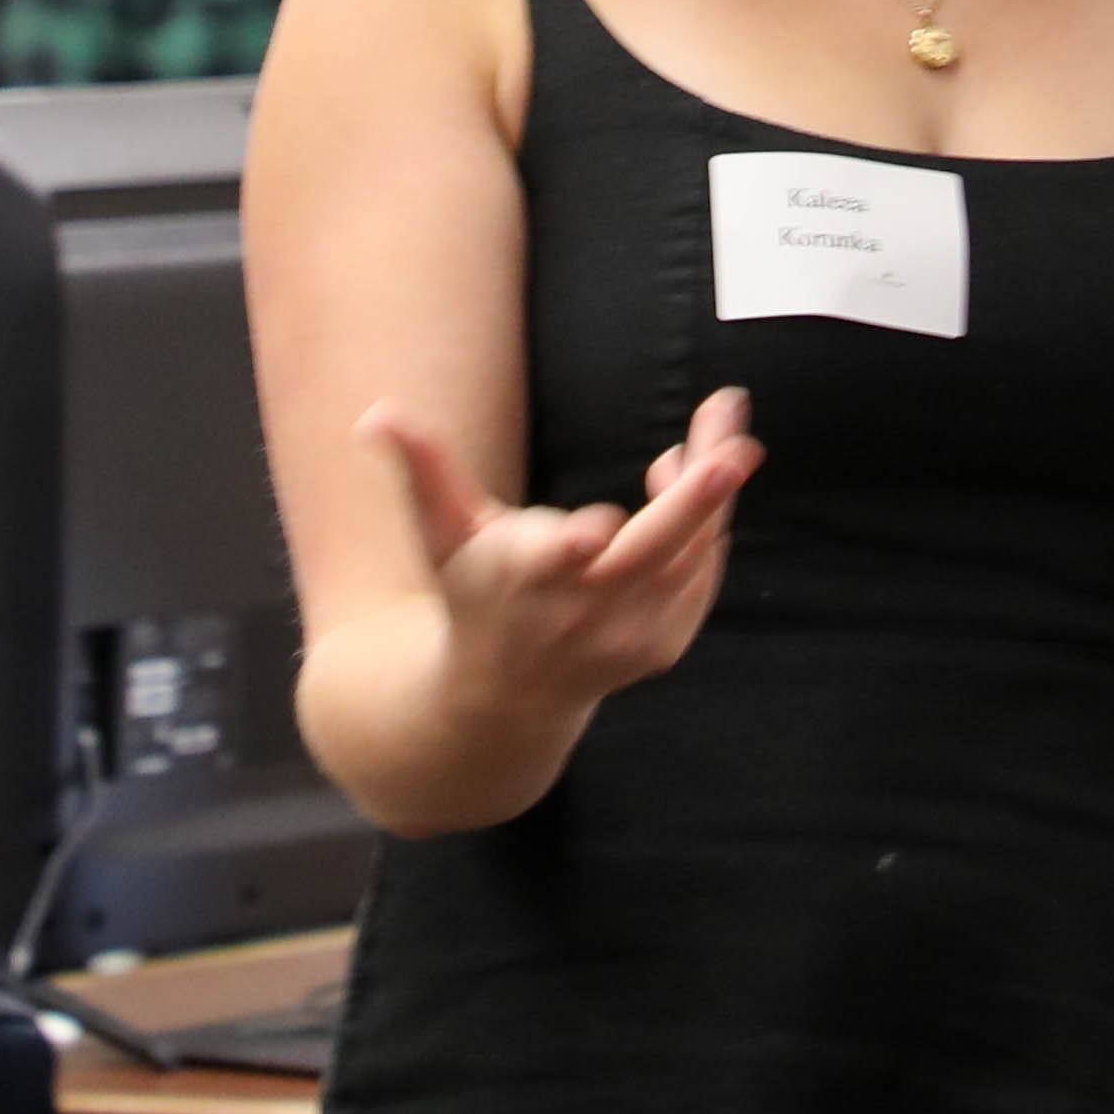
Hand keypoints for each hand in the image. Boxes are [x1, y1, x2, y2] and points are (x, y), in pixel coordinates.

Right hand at [371, 389, 754, 726]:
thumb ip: (421, 468)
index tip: (594, 529)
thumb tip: (375, 414)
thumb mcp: (439, 534)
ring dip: (713, 487)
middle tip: (738, 446)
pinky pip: (699, 573)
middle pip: (651, 553)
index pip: (553, 564)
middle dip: (697, 499)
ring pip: (690, 553)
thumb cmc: (471, 594)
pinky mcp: (663, 647)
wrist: (505, 699)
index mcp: (523, 581)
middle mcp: (582, 615)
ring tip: (723, 422)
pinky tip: (689, 478)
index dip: (574, 547)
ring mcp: (630, 637)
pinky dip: (706, 524)